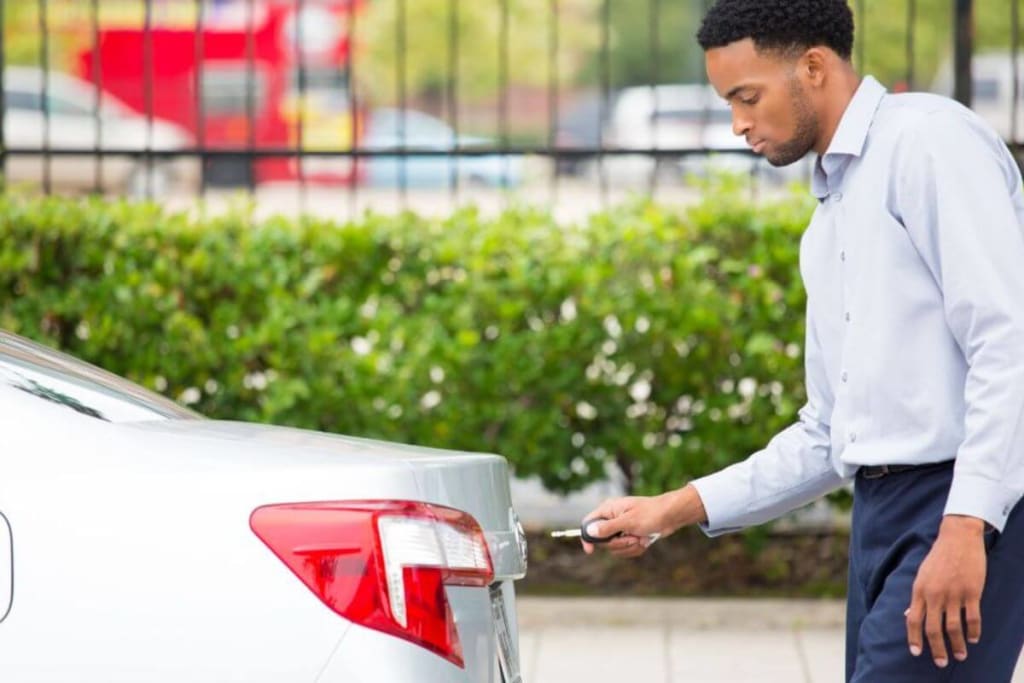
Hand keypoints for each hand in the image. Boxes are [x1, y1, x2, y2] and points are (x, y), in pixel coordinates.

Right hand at [581, 485, 705, 558]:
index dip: (587, 538)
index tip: (590, 551)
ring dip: (629, 547)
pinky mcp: (630, 536)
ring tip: (641, 537)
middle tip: (632, 538)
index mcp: (608, 510)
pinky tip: (645, 540)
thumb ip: (608, 527)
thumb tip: (590, 532)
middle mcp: (612, 519)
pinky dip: (636, 548)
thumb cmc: (651, 513)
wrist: (671, 516)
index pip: (588, 524)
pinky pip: (626, 550)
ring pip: (615, 548)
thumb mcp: (628, 521)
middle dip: (619, 544)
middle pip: (603, 541)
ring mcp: (621, 528)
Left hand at [906, 515, 987, 667]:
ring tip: (960, 655)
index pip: (914, 620)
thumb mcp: (921, 575)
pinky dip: (973, 632)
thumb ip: (917, 597)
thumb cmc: (938, 557)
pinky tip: (973, 639)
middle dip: (937, 649)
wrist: (957, 537)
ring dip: (958, 645)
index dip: (914, 638)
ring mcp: (954, 594)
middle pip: (933, 629)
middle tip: (941, 662)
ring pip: (954, 628)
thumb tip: (910, 616)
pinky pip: (972, 618)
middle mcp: (935, 594)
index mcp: (919, 590)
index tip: (916, 652)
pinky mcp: (972, 592)